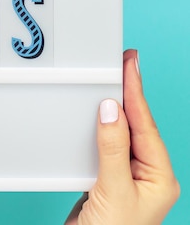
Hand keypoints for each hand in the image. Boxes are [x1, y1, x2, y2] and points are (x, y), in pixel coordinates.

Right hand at [65, 49, 179, 223]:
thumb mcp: (113, 190)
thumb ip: (112, 148)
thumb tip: (112, 109)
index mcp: (159, 177)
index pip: (146, 126)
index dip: (136, 93)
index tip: (129, 65)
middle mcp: (145, 175)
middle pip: (137, 125)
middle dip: (130, 93)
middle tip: (124, 62)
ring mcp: (125, 177)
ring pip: (120, 133)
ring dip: (113, 108)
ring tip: (111, 80)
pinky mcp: (104, 180)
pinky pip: (103, 145)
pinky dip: (96, 127)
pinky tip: (94, 115)